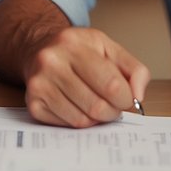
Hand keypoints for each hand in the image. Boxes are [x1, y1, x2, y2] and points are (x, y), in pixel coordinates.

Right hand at [22, 26, 150, 127]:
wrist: (38, 48)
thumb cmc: (76, 49)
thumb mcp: (107, 47)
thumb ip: (133, 69)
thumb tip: (138, 96)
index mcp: (74, 44)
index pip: (111, 84)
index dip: (125, 98)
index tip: (126, 98)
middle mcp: (52, 62)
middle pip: (97, 106)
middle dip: (112, 111)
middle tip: (113, 105)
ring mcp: (39, 84)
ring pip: (82, 119)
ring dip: (97, 118)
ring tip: (96, 103)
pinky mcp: (33, 104)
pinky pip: (67, 125)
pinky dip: (79, 120)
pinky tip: (78, 105)